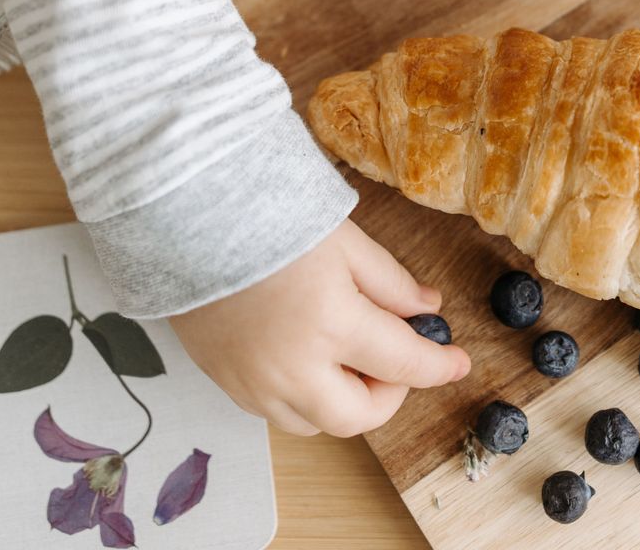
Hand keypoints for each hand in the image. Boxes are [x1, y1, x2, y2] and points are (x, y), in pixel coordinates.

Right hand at [169, 219, 470, 436]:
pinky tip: (306, 361)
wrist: (181, 214)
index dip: (439, 366)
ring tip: (347, 359)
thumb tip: (427, 309)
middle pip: (357, 417)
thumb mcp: (345, 242)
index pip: (404, 363)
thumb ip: (391, 283)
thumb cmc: (266, 218)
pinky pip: (274, 413)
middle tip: (393, 361)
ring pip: (313, 425)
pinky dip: (302, 399)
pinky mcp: (222, 380)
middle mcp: (291, 367)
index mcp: (331, 324)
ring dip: (342, 403)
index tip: (458, 363)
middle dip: (388, 396)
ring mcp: (252, 381)